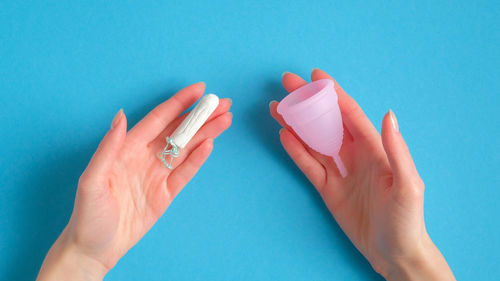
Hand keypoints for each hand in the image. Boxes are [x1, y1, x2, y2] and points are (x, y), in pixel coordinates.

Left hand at [37, 82, 231, 280]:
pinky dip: (198, 158)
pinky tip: (211, 144)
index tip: (199, 89)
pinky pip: (185, 172)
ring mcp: (157, 174)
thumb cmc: (89, 215)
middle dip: (200, 115)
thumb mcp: (91, 180)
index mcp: (127, 148)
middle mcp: (145, 156)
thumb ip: (108, 147)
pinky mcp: (166, 193)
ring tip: (225, 119)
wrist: (96, 248)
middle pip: (178, 130)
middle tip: (222, 103)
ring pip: (186, 148)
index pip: (158, 119)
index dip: (179, 103)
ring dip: (206, 132)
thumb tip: (121, 115)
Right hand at [270, 69, 454, 279]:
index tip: (316, 76)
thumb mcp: (408, 185)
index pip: (350, 114)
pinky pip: (308, 165)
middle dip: (307, 102)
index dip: (333, 94)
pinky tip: (284, 135)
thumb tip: (387, 114)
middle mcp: (355, 155)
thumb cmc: (407, 220)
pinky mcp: (328, 189)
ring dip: (295, 123)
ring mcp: (339, 171)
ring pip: (313, 141)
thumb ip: (396, 150)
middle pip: (326, 122)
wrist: (394, 253)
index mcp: (375, 149)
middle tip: (287, 84)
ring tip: (277, 107)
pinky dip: (296, 150)